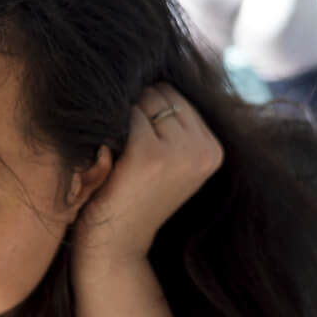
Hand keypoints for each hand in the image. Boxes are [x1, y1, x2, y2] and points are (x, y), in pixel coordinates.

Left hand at [74, 84, 223, 267]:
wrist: (115, 247)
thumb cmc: (130, 199)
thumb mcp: (165, 161)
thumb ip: (170, 124)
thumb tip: (151, 69)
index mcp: (213, 148)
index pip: (174, 96)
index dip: (143, 111)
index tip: (129, 141)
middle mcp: (204, 148)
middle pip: (159, 93)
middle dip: (132, 110)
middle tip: (118, 148)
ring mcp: (179, 151)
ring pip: (140, 102)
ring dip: (117, 120)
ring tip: (112, 155)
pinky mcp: (149, 155)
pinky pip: (122, 117)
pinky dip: (105, 130)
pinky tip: (102, 156)